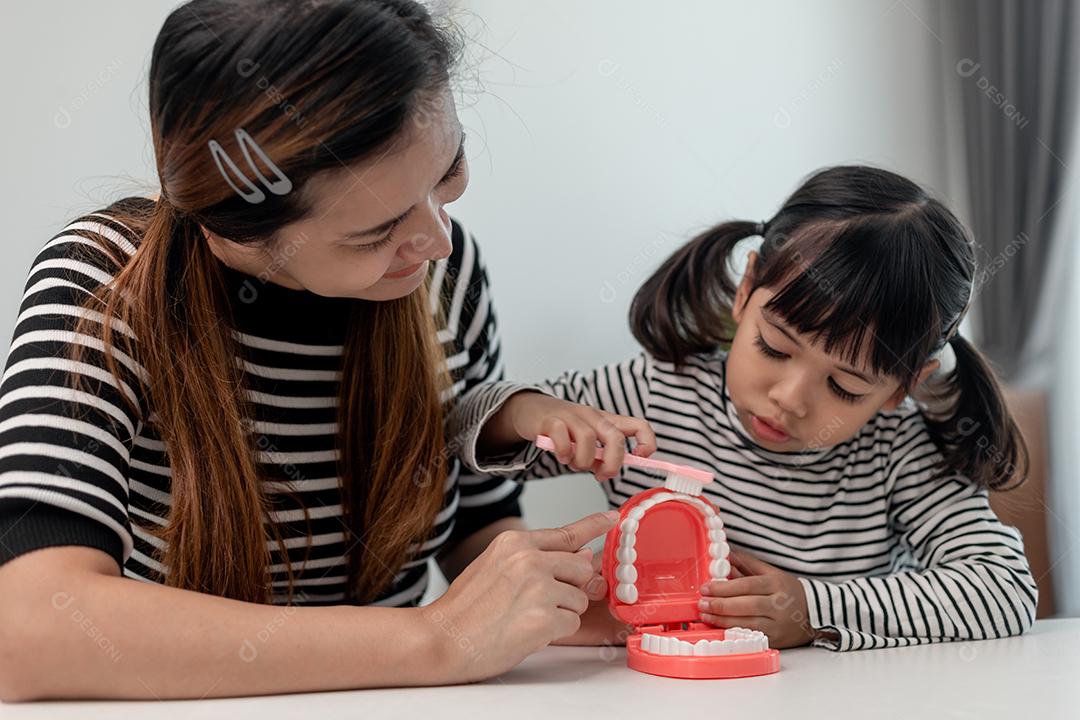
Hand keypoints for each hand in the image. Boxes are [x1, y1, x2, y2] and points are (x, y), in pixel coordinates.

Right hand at [421, 511, 618, 682]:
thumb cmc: (465, 608)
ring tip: (524, 618)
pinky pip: (571, 623)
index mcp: (515, 542)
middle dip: (569, 588)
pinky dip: (554, 632)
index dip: (593, 525)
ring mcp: (539, 588)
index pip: (566, 533)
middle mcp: (529, 559)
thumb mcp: (495, 568)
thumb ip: (538, 559)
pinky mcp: (544, 618)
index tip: (613, 518)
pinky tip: (525, 631)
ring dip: (560, 612)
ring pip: (578, 599)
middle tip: (538, 603)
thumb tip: (582, 554)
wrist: (441, 639)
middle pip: (581, 569)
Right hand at [501, 392, 655, 481]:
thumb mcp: (587, 440)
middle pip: (615, 437)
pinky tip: (560, 455)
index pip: (638, 425)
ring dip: (582, 461)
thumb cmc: (564, 428)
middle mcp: (593, 416)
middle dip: (612, 463)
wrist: (532, 410)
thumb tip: (606, 472)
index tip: (639, 458)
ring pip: (588, 439)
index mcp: (607, 421)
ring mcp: (571, 416)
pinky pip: (562, 437)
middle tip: (601, 475)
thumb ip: (599, 456)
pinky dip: (563, 452)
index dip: (646, 442)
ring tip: (573, 463)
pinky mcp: (551, 420)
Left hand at [696, 550, 815, 648]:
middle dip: (720, 605)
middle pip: (746, 605)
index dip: (724, 588)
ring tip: (705, 616)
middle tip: (701, 603)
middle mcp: (779, 604)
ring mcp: (779, 624)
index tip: (705, 588)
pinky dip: (735, 634)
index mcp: (776, 584)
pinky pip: (753, 637)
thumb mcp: (771, 573)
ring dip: (723, 621)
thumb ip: (747, 565)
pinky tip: (720, 630)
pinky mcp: (777, 640)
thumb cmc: (788, 590)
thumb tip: (724, 557)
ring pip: (748, 623)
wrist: (815, 613)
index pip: (747, 586)